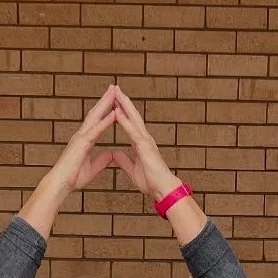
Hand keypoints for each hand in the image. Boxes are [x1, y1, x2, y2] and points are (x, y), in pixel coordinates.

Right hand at [50, 87, 125, 195]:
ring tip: (114, 91)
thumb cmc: (72, 178)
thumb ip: (101, 160)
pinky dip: (105, 121)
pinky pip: (96, 130)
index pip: (97, 121)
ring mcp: (81, 137)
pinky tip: (114, 112)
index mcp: (85, 140)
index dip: (105, 109)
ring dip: (106, 103)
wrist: (60, 184)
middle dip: (105, 99)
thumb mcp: (92, 168)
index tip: (114, 99)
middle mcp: (82, 135)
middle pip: (96, 113)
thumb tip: (110, 154)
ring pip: (95, 116)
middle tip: (114, 86)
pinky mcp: (81, 144)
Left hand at [109, 88, 179, 202]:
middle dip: (123, 101)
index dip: (122, 111)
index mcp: (140, 143)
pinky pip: (132, 130)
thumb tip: (114, 153)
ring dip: (124, 104)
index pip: (130, 122)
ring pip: (133, 118)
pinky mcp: (145, 146)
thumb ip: (123, 160)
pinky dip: (124, 120)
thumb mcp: (132, 169)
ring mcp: (145, 140)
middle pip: (132, 115)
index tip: (114, 100)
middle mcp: (144, 138)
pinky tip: (116, 111)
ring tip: (115, 92)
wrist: (163, 189)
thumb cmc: (151, 182)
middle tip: (114, 88)